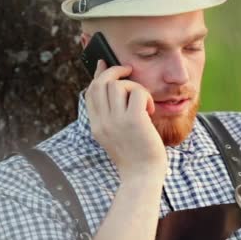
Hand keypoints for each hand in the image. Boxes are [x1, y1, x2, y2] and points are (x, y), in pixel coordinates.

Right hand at [85, 60, 167, 181]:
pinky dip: (145, 95)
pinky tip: (150, 109)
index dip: (98, 74)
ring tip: (143, 101)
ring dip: (133, 86)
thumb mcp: (116, 135)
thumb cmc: (135, 156)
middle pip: (101, 83)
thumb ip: (112, 115)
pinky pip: (137, 92)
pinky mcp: (134, 121)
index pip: (91, 92)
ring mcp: (117, 121)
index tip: (103, 63)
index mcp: (96, 125)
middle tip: (129, 71)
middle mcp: (103, 122)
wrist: (142, 176)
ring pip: (119, 85)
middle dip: (115, 71)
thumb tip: (117, 90)